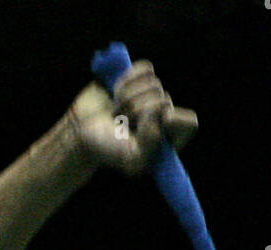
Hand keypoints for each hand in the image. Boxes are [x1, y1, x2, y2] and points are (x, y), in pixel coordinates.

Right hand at [66, 60, 197, 175]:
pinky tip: (117, 92)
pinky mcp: (138, 78)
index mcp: (168, 139)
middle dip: (137, 111)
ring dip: (128, 98)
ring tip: (117, 112)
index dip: (173, 120)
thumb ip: (151, 145)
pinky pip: (146, 68)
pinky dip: (128, 78)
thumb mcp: (131, 160)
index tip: (154, 125)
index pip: (190, 123)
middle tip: (122, 124)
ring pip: (153, 83)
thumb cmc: (106, 149)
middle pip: (165, 100)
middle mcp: (163, 116)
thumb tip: (161, 114)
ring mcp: (151, 95)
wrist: (80, 129)